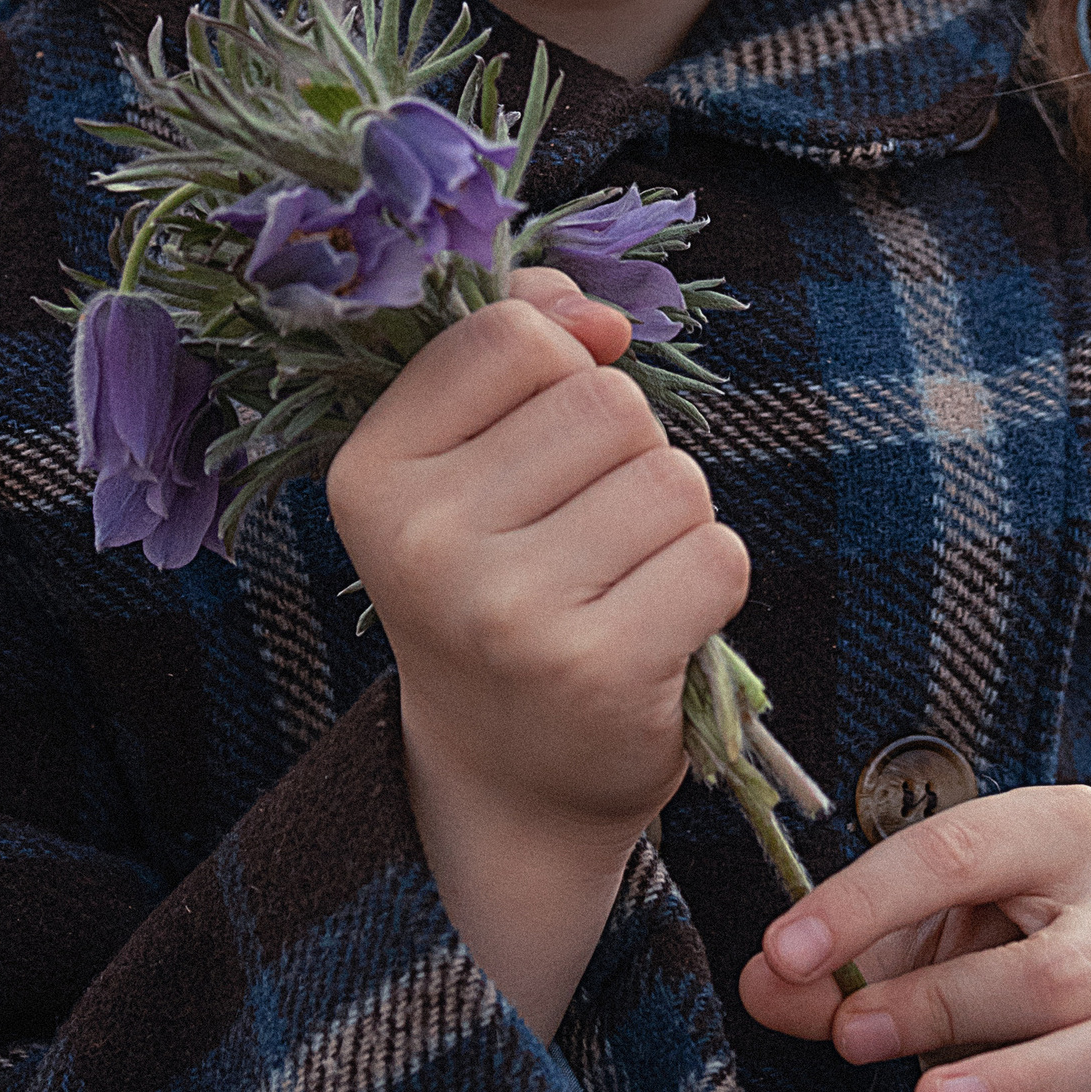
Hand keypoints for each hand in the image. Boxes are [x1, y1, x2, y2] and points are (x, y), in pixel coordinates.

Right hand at [329, 269, 749, 847]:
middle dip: (627, 451)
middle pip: (606, 400)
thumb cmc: (499, 589)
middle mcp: (425, 541)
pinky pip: (717, 554)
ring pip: (672, 474)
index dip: (563, 366)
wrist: (506, 777)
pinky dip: (709, 580)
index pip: (511, 335)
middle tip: (583, 532)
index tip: (545, 435)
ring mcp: (509, 610)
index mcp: (373, 473)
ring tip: (617, 578)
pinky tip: (653, 624)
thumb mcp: (467, 464)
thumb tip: (596, 313)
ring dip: (673, 517)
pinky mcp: (599, 668)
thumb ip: (516, 352)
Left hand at [738, 786, 1090, 1091]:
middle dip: (942, 1008)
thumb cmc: (976, 952)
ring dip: (1013, 1087)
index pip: (964, 850)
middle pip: (1055, 969)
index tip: (786, 951)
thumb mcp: (898, 940)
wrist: (1072, 1022)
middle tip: (850, 1038)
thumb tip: (767, 985)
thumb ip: (828, 962)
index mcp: (1064, 832)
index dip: (866, 901)